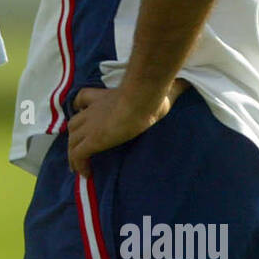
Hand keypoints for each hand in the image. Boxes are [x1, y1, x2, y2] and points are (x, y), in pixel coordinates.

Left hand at [66, 79, 188, 177]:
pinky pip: (77, 155)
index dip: (79, 107)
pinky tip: (86, 174)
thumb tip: (185, 84)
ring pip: (72, 142)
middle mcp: (92, 111)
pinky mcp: (92, 140)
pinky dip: (78, 165)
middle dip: (74, 136)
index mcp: (104, 98)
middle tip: (80, 150)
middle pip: (73, 124)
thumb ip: (170, 88)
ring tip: (78, 168)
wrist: (142, 99)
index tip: (80, 114)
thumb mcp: (159, 91)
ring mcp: (90, 126)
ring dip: (73, 154)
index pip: (82, 98)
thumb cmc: (151, 95)